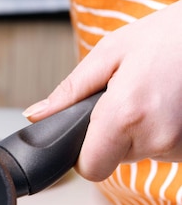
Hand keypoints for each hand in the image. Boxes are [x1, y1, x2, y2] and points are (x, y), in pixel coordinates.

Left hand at [23, 0, 181, 181]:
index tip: (87, 132)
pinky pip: (163, 149)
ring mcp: (180, 146)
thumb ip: (69, 91)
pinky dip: (159, 132)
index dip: (82, 153)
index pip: (89, 168)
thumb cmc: (168, 36)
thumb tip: (36, 115)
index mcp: (126, 115)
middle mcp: (156, 138)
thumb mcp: (110, 53)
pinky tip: (167, 105)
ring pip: (139, 154)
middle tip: (127, 99)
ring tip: (151, 96)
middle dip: (111, 135)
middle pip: (113, 159)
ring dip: (138, 132)